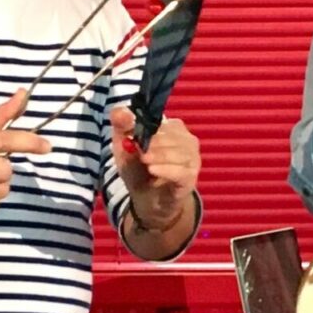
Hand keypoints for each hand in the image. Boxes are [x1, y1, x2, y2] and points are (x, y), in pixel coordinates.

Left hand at [113, 105, 198, 234]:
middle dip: (153, 142)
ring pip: (180, 152)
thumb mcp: (123, 147)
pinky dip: (167, 169)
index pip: (161, 121)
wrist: (147, 200)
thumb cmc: (138, 170)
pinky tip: (153, 171)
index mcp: (172, 128)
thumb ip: (121, 127)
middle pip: (173, 135)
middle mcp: (187, 140)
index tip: (130, 137)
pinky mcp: (191, 178)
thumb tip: (120, 112)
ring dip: (160, 155)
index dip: (145, 128)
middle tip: (137, 152)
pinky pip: (182, 171)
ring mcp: (192, 159)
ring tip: (144, 161)